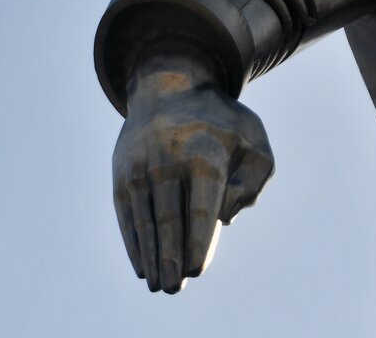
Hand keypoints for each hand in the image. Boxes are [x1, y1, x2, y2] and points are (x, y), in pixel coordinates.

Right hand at [112, 52, 273, 292]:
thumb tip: (227, 218)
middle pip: (168, 218)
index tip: (197, 270)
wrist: (171, 86)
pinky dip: (134, 242)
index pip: (200, 206)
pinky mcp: (122, 173)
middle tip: (175, 288)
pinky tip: (143, 265)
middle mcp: (168, 159)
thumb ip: (254, 179)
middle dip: (171, 256)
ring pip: (145, 220)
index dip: (198, 241)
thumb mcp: (254, 138)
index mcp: (205, 152)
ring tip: (160, 285)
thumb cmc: (222, 122)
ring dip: (151, 256)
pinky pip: (127, 213)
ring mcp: (140, 166)